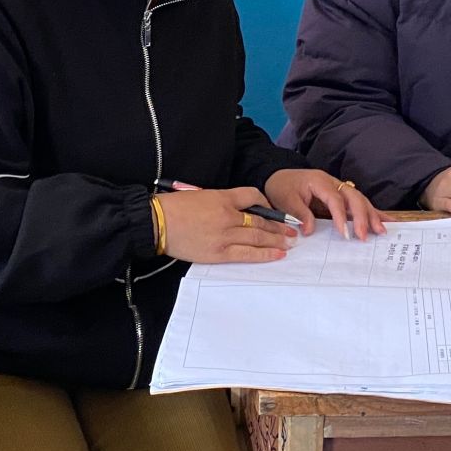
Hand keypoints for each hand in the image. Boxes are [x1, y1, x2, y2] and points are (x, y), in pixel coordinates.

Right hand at [157, 187, 295, 264]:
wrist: (157, 223)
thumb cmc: (174, 208)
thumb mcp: (200, 196)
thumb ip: (221, 202)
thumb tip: (237, 212)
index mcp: (222, 197)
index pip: (252, 196)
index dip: (266, 204)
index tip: (273, 212)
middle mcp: (227, 215)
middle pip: (260, 219)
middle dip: (279, 226)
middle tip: (293, 230)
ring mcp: (224, 235)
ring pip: (258, 236)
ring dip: (277, 240)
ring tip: (290, 243)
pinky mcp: (219, 252)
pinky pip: (247, 253)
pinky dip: (264, 253)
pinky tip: (277, 254)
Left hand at [264, 168, 386, 240]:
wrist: (279, 176)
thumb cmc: (282, 187)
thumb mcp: (286, 200)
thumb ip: (299, 214)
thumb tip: (309, 230)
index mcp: (320, 181)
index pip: (335, 199)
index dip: (340, 217)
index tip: (345, 234)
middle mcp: (333, 183)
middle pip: (354, 197)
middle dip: (362, 217)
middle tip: (365, 236)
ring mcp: (339, 188)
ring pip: (360, 200)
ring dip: (371, 215)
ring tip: (381, 231)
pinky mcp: (341, 195)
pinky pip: (358, 203)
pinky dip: (372, 212)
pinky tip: (385, 221)